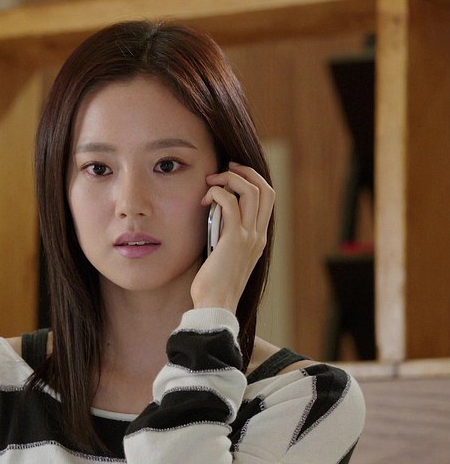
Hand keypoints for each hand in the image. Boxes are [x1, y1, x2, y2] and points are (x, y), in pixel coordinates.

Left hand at [190, 162, 273, 313]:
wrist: (215, 304)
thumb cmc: (214, 283)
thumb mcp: (225, 253)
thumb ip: (226, 234)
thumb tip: (213, 213)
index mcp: (259, 238)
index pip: (268, 199)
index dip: (253, 180)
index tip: (233, 174)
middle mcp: (259, 235)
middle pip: (266, 190)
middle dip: (246, 172)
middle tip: (225, 168)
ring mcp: (249, 236)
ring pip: (251, 191)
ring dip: (230, 179)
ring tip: (211, 181)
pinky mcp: (234, 239)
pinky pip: (229, 203)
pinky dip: (217, 193)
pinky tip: (204, 199)